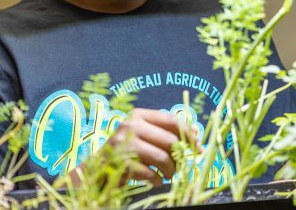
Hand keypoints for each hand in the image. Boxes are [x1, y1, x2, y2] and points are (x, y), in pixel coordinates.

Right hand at [76, 108, 195, 187]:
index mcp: (138, 115)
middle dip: (180, 157)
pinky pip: (150, 173)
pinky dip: (157, 180)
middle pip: (170, 140)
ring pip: (162, 157)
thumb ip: (166, 133)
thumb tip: (197, 134)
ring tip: (169, 175)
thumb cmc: (127, 150)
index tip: (197, 147)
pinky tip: (156, 180)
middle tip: (180, 166)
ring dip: (170, 170)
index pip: (171, 120)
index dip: (188, 134)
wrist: (98, 168)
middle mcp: (130, 125)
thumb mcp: (145, 136)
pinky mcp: (120, 162)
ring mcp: (124, 143)